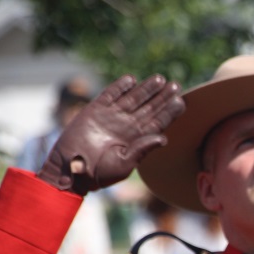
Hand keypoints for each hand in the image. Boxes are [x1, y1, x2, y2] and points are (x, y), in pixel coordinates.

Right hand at [38, 74, 184, 194]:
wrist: (72, 171)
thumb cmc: (99, 174)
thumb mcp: (124, 164)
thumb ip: (142, 150)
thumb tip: (163, 138)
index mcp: (137, 139)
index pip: (157, 122)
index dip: (169, 112)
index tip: (181, 102)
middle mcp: (127, 126)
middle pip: (149, 107)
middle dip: (162, 97)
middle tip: (175, 86)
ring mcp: (112, 116)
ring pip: (133, 98)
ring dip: (146, 88)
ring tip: (159, 79)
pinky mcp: (95, 110)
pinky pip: (110, 95)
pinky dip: (119, 87)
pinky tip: (131, 80)